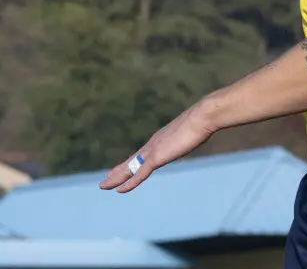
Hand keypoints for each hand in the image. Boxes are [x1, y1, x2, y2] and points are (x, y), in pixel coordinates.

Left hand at [98, 102, 216, 192]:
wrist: (203, 116)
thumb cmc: (203, 121)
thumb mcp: (193, 131)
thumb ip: (189, 136)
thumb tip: (197, 134)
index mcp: (161, 138)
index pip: (142, 153)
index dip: (130, 162)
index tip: (121, 168)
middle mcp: (153, 144)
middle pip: (131, 161)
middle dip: (118, 171)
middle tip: (106, 180)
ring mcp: (153, 150)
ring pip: (130, 167)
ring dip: (116, 178)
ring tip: (104, 186)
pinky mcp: (157, 157)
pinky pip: (139, 173)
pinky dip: (129, 183)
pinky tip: (119, 190)